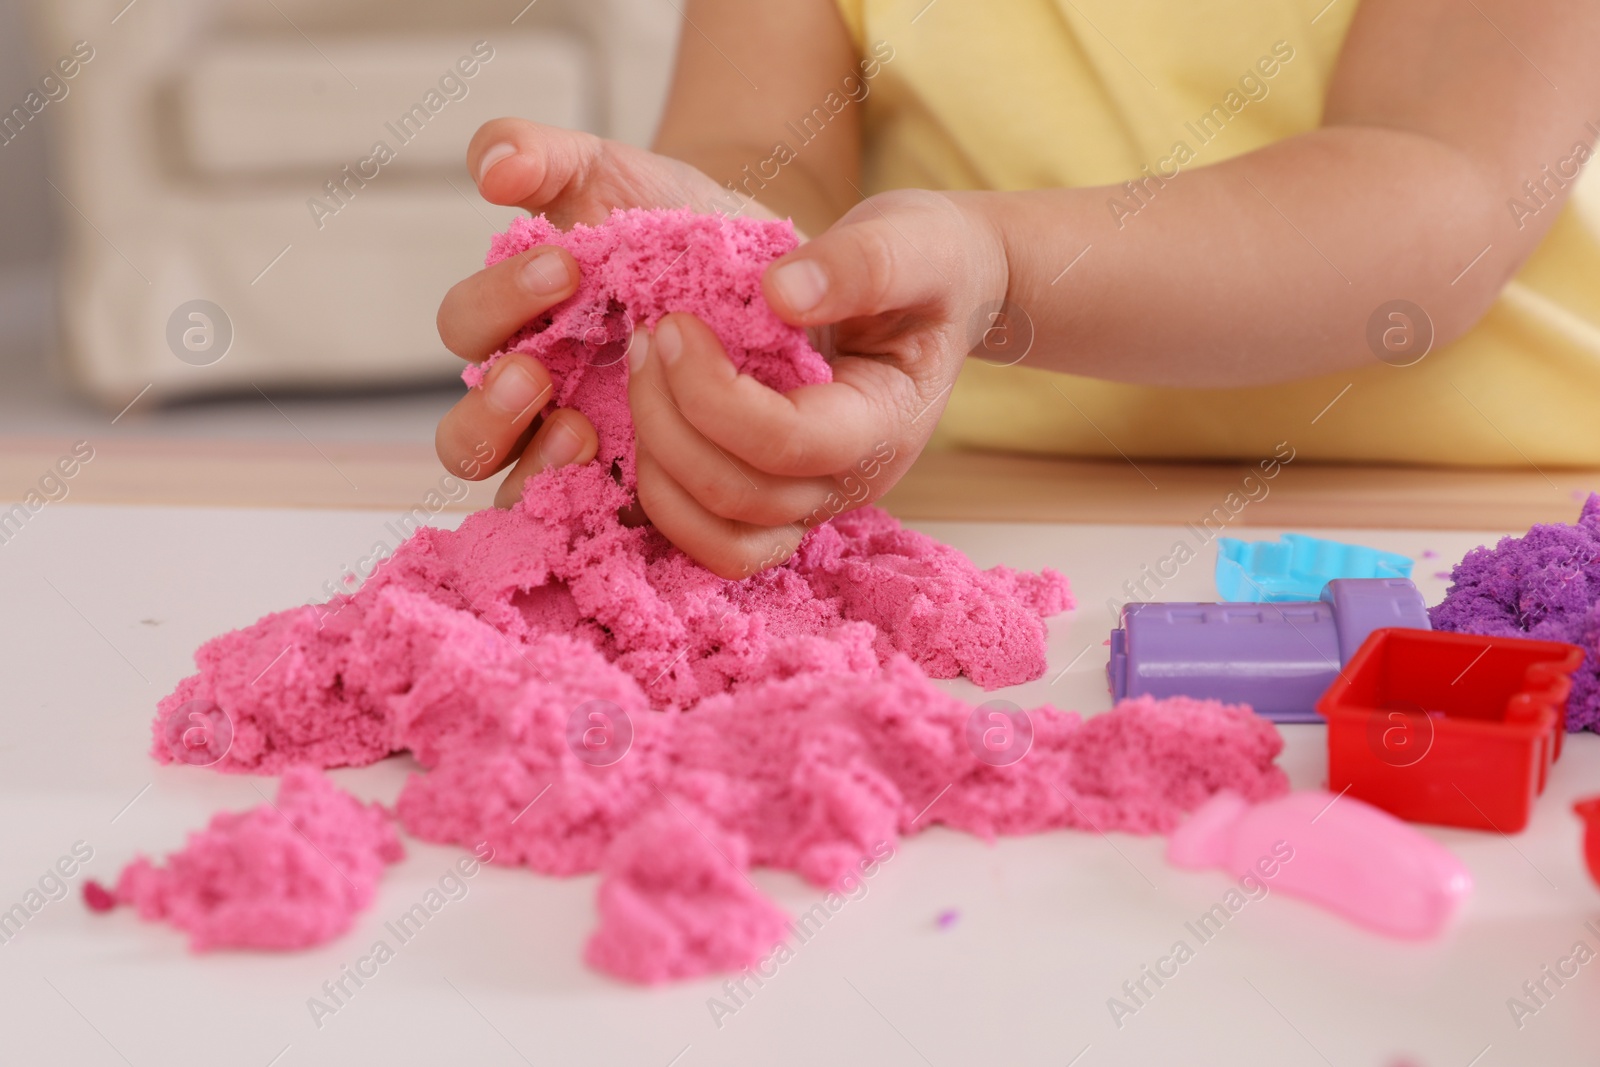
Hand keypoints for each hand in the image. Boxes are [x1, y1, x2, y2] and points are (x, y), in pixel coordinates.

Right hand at [435, 119, 772, 503]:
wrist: (766, 273)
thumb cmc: (673, 224)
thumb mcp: (610, 175)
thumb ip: (540, 155)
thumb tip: (491, 170)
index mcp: (516, 328)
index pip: (466, 328)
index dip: (497, 301)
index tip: (564, 264)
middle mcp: (536, 405)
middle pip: (463, 438)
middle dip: (490, 410)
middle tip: (536, 373)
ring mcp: (582, 460)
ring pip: (518, 497)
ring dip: (535, 468)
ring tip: (583, 432)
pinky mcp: (637, 496)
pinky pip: (597, 526)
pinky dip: (601, 507)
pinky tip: (634, 474)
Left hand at [628, 188, 1009, 578]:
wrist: (944, 295)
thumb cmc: (929, 263)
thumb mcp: (912, 242)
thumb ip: (861, 264)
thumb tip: (780, 293)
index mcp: (884, 425)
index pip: (785, 443)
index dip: (711, 391)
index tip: (675, 322)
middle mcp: (849, 482)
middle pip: (738, 494)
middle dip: (669, 418)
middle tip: (646, 337)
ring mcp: (812, 501)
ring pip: (717, 535)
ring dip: (659, 463)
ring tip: (643, 374)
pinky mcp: (778, 500)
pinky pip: (711, 538)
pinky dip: (667, 493)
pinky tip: (652, 417)